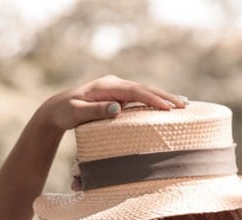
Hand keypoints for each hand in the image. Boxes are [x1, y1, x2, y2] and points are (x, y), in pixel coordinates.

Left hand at [37, 75, 186, 131]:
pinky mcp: (118, 97)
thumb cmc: (65, 112)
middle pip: (145, 89)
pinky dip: (155, 102)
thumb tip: (119, 108)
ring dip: (164, 98)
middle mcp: (115, 84)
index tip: (169, 108)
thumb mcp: (77, 112)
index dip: (153, 99)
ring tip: (183, 105)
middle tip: (185, 105)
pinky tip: (167, 107)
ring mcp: (118, 90)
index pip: (136, 91)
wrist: (57, 110)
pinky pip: (140, 99)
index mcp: (107, 85)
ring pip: (145, 92)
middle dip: (165, 96)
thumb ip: (96, 110)